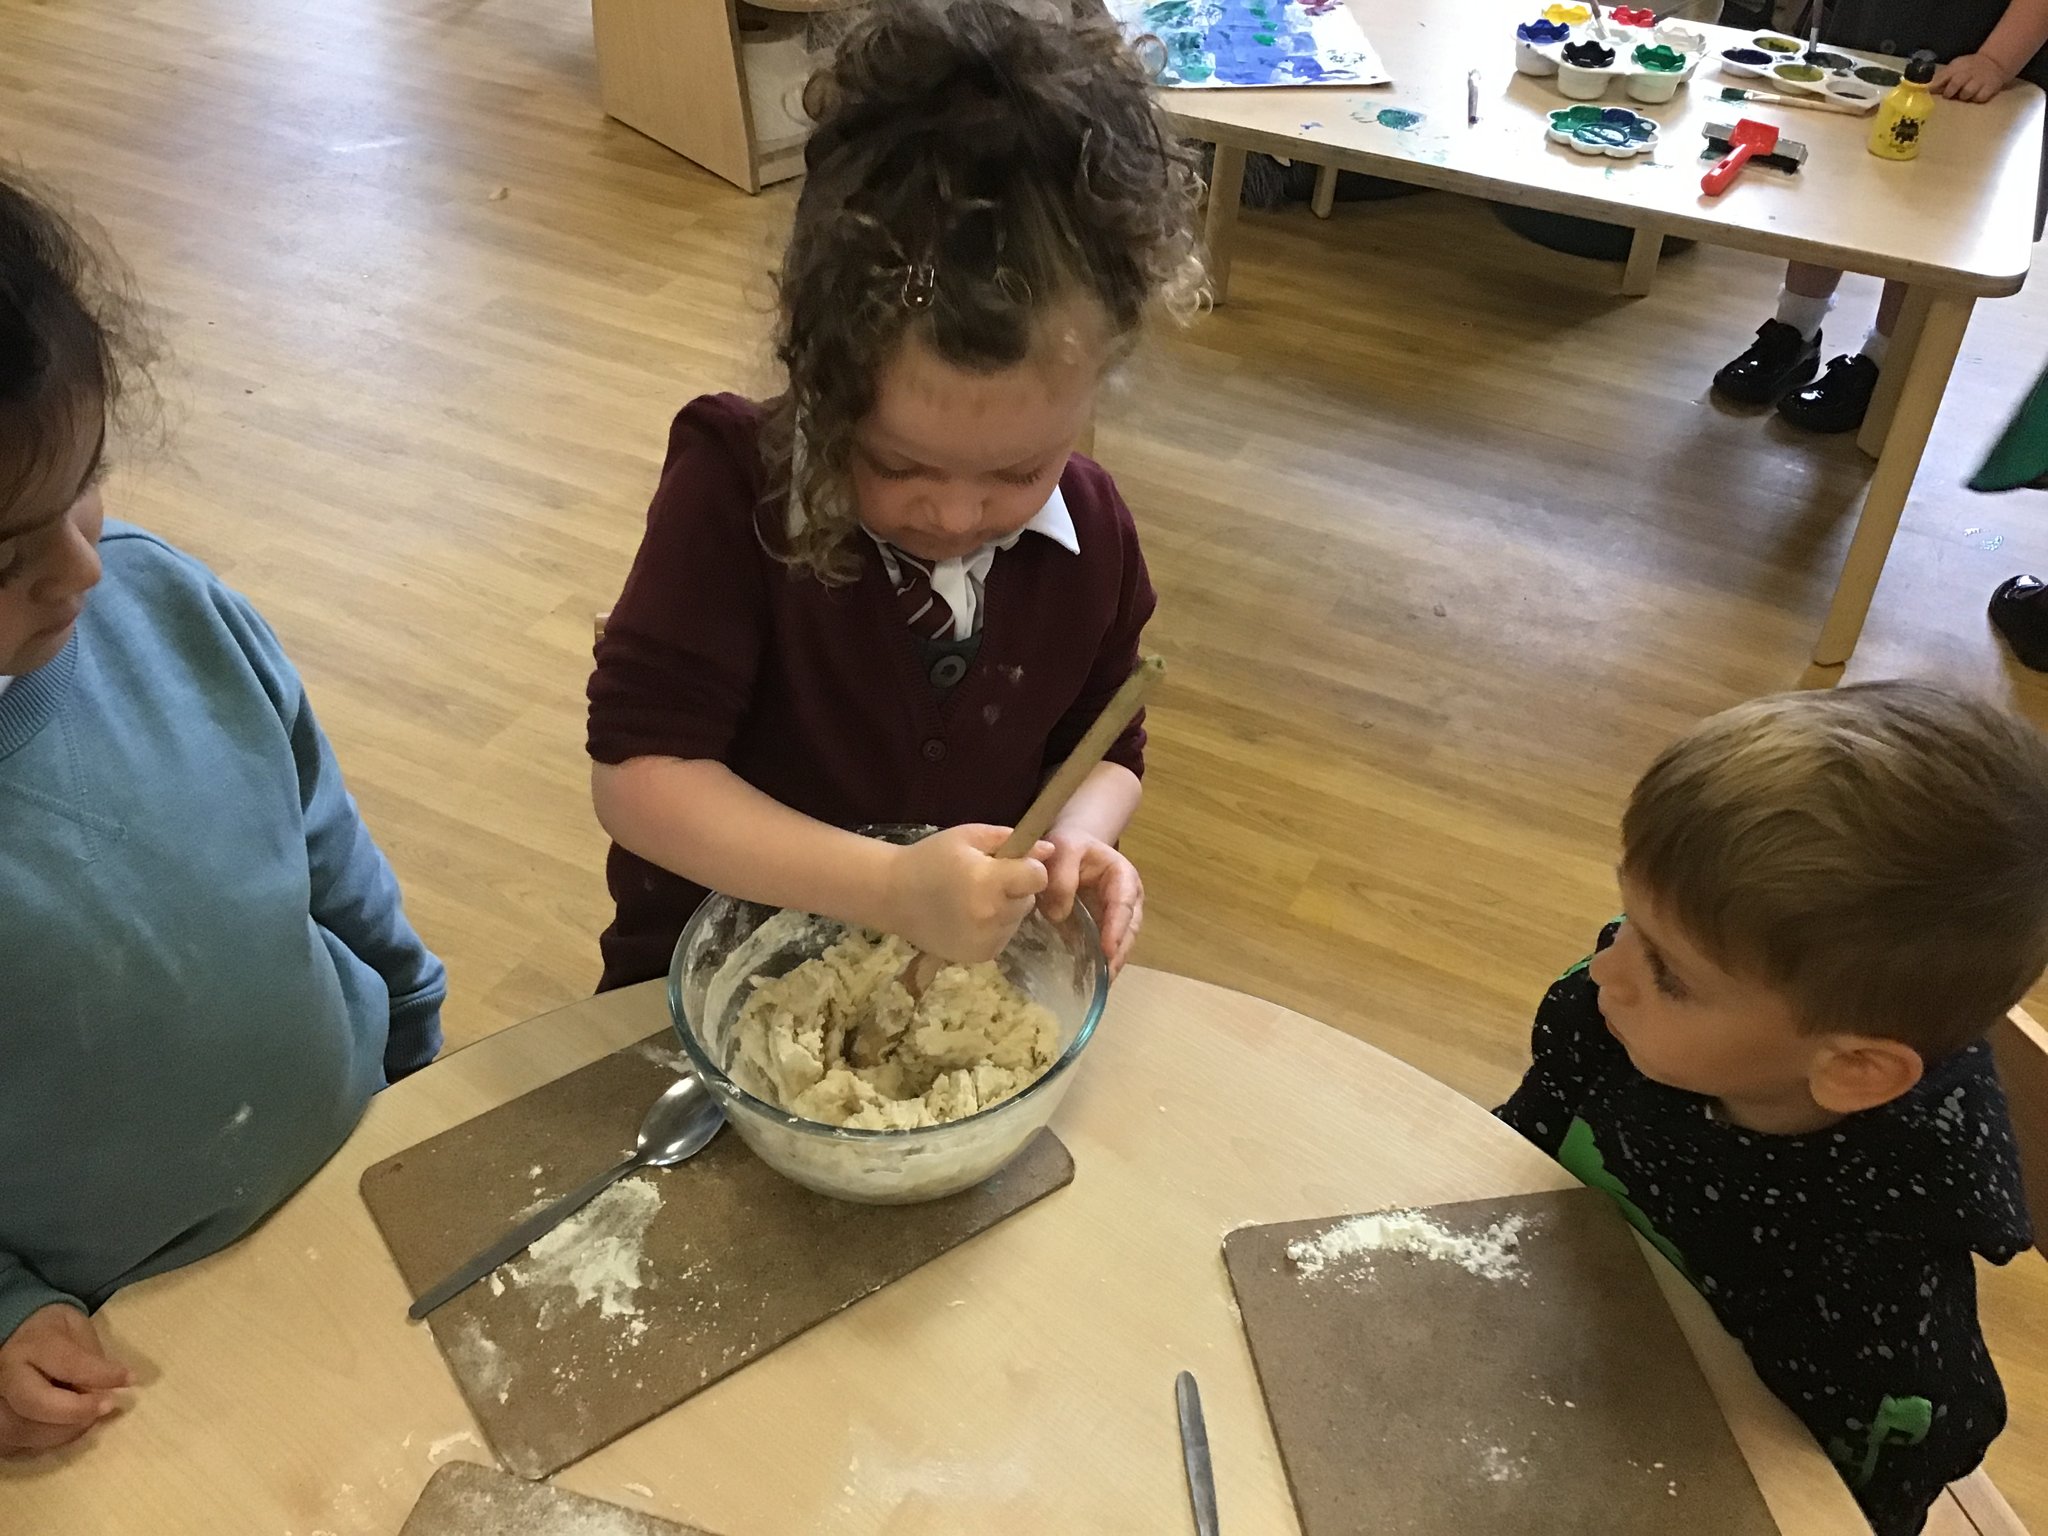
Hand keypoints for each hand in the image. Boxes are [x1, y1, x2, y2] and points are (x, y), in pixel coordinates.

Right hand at [0, 1304, 131, 1455]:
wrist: (13, 1334)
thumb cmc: (50, 1331)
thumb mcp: (75, 1328)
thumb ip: (88, 1355)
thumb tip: (105, 1388)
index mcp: (32, 1344)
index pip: (69, 1364)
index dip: (102, 1375)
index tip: (131, 1379)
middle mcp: (5, 1374)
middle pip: (34, 1403)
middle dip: (76, 1411)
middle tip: (107, 1407)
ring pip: (21, 1430)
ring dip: (63, 1431)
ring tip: (90, 1419)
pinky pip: (14, 1444)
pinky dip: (44, 1442)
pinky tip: (66, 1429)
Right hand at [885, 824, 1051, 963]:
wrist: (893, 896)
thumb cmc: (931, 858)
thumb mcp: (968, 836)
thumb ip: (1009, 841)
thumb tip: (1048, 849)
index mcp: (988, 881)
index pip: (1038, 877)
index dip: (1029, 868)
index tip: (1011, 864)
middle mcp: (991, 915)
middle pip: (1028, 900)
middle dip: (1015, 889)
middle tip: (985, 881)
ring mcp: (986, 940)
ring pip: (1016, 919)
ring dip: (1005, 908)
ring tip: (973, 899)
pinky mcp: (980, 956)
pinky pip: (1003, 936)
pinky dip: (994, 927)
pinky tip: (969, 917)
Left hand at [1038, 830, 1144, 975]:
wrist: (1068, 849)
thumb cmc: (1069, 846)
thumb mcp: (1064, 848)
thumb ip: (1062, 877)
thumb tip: (1059, 915)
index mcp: (1122, 877)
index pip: (1124, 903)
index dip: (1117, 927)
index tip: (1108, 949)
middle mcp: (1127, 901)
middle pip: (1128, 930)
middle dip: (1118, 953)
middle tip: (1106, 977)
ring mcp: (1116, 918)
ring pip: (1119, 944)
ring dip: (1110, 964)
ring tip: (1098, 985)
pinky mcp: (1102, 930)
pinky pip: (1103, 950)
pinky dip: (1098, 965)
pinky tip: (1087, 982)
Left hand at [1932, 53, 2012, 101]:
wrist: (1993, 63)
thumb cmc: (1968, 69)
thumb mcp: (1955, 68)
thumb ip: (1942, 78)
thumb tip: (1927, 89)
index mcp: (1958, 66)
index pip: (1943, 76)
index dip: (1935, 86)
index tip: (1930, 92)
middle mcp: (1969, 71)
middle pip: (1955, 84)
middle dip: (1949, 92)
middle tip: (1950, 94)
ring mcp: (1981, 79)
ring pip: (1967, 93)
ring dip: (1963, 96)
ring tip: (1965, 94)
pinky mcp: (1991, 87)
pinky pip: (1980, 98)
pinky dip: (1976, 99)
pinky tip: (1976, 95)